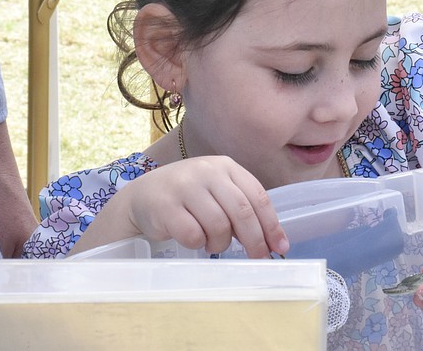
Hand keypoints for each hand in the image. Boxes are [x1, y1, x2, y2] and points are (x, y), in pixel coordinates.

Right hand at [77, 156, 288, 257]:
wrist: (143, 196)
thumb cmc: (189, 197)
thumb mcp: (217, 192)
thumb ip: (241, 208)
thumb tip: (271, 240)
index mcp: (226, 166)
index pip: (257, 196)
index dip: (271, 224)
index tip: (280, 246)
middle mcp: (207, 171)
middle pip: (242, 211)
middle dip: (254, 240)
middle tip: (258, 257)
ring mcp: (185, 186)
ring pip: (219, 225)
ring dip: (220, 244)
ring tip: (213, 244)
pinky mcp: (165, 205)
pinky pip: (193, 235)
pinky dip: (198, 244)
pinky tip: (194, 240)